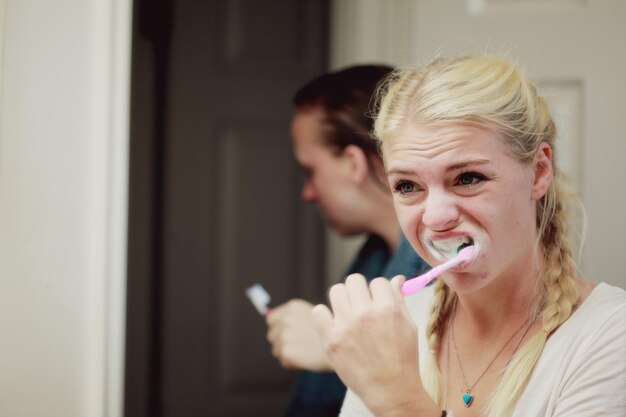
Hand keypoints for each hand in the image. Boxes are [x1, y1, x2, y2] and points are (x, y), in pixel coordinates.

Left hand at [266, 298, 331, 370]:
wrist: (343, 347)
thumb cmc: (330, 333)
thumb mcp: (313, 314)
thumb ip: (292, 316)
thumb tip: (267, 315)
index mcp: (292, 307)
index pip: (271, 319)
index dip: (281, 328)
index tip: (293, 334)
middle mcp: (286, 319)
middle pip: (272, 335)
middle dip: (283, 342)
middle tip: (302, 344)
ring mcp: (285, 335)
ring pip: (276, 350)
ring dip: (288, 353)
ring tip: (306, 351)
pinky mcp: (287, 351)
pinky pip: (284, 361)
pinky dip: (293, 363)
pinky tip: (307, 358)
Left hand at [312, 274, 437, 416]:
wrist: (391, 390)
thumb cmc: (402, 359)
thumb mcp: (408, 326)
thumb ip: (399, 299)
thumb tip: (396, 279)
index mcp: (388, 308)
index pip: (378, 281)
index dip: (378, 292)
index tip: (377, 302)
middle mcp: (365, 314)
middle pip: (354, 280)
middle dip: (359, 291)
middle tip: (361, 305)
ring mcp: (346, 326)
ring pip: (336, 290)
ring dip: (342, 300)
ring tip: (348, 314)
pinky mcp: (330, 339)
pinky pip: (318, 311)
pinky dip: (324, 316)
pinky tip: (334, 325)